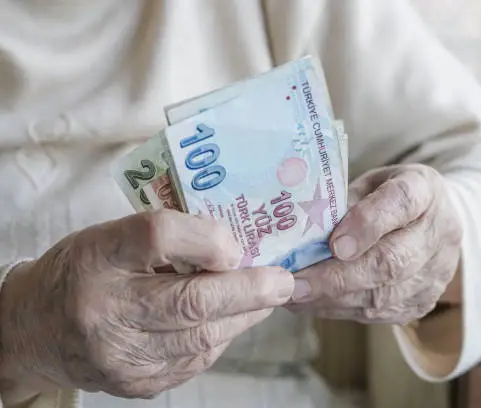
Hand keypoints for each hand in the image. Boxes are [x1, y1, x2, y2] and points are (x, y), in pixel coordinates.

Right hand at [0, 210, 293, 399]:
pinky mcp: (136, 383)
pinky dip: (222, 337)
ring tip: (267, 297)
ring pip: (202, 339)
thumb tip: (235, 252)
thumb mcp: (116, 236)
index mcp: (100, 256)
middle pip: (190, 301)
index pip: (158, 236)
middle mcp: (106, 310)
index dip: (207, 239)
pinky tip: (231, 320)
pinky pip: (195, 360)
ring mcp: (121, 355)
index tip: (236, 244)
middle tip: (284, 281)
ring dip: (244, 316)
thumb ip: (171, 237)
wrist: (37, 330)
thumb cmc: (86, 270)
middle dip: (249, 292)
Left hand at [288, 164, 461, 324]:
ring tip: (294, 296)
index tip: (334, 244)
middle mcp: (439, 232)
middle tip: (296, 284)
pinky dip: (340, 310)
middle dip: (338, 277)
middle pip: (392, 261)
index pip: (402, 203)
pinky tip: (311, 304)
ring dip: (333, 299)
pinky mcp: (423, 302)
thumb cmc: (387, 196)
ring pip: (383, 295)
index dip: (368, 224)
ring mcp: (436, 272)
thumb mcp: (367, 183)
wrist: (433, 221)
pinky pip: (379, 312)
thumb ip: (343, 203)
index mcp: (424, 189)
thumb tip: (300, 236)